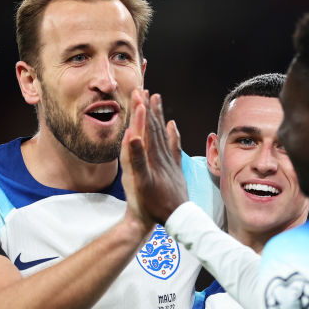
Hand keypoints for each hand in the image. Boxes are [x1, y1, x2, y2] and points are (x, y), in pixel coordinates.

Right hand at [122, 88, 189, 223]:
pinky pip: (174, 147)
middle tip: (144, 91)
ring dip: (159, 117)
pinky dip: (173, 134)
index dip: (141, 111)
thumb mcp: (141, 183)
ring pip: (164, 134)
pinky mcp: (175, 168)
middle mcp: (163, 156)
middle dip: (149, 109)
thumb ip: (136, 159)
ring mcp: (170, 161)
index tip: (138, 93)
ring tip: (157, 100)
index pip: (146, 129)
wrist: (176, 218)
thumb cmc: (155, 204)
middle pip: (155, 128)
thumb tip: (131, 136)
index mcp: (153, 157)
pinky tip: (173, 125)